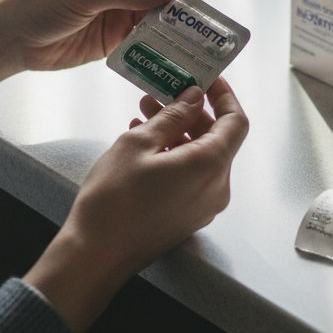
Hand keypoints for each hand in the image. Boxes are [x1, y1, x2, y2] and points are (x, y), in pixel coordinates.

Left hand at [0, 0, 201, 102]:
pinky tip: (169, 60)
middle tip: (201, 25)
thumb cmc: (37, 3)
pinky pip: (145, 43)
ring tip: (190, 46)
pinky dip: (158, 51)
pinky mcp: (116, 39)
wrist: (10, 38)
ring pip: (158, 19)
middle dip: (183, 5)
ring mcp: (120, 12)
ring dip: (173, 31)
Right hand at [24, 78, 248, 332]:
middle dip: (191, 112)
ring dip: (178, 133)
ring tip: (143, 116)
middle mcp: (216, 187)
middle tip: (161, 93)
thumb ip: (172, 116)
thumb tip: (193, 97)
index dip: (224, 96)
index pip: (236, 121)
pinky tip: (143, 144)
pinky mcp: (187, 217)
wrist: (96, 254)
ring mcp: (203, 206)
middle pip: (217, 139)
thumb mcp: (139, 144)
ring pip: (201, 157)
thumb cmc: (115, 198)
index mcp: (211, 165)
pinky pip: (191, 177)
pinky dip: (174, 155)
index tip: (206, 79)